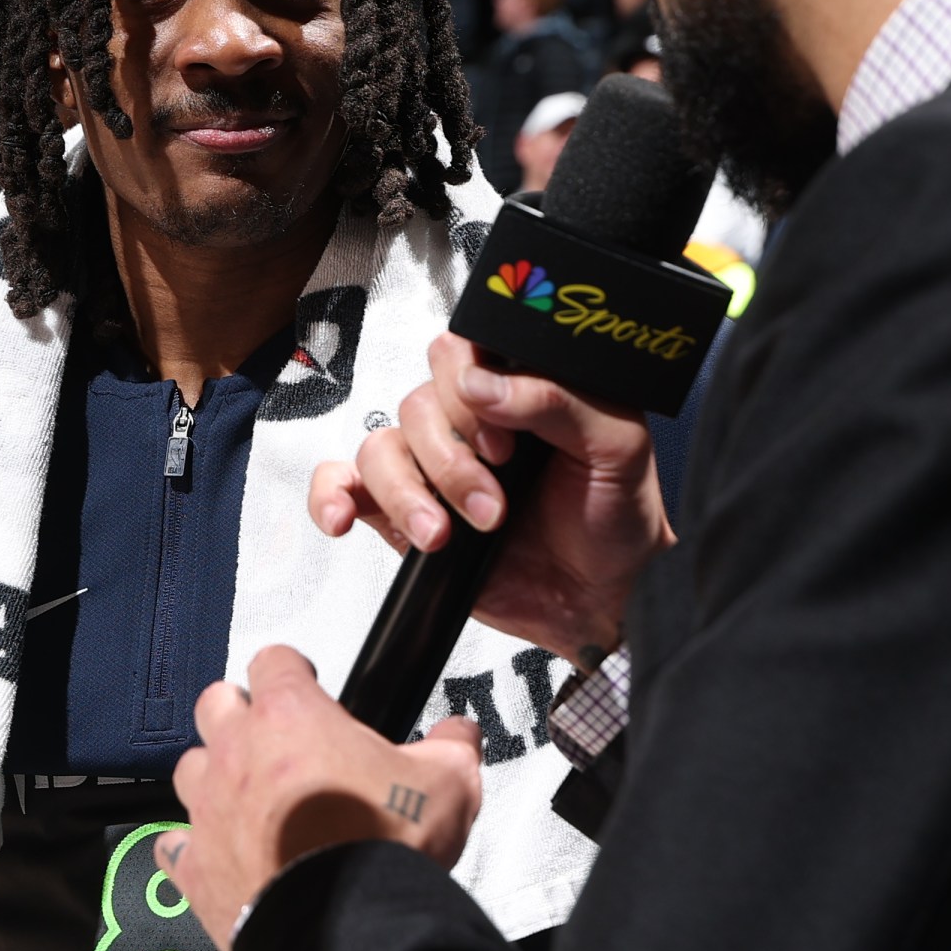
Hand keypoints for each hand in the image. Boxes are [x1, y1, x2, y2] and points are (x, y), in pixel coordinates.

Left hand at [163, 645, 483, 950]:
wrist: (345, 926)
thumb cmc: (382, 850)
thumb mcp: (448, 782)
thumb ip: (452, 746)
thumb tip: (459, 735)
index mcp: (291, 716)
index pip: (274, 659)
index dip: (293, 669)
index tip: (307, 684)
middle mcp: (238, 754)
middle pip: (214, 702)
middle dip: (241, 711)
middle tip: (275, 735)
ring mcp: (210, 810)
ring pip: (189, 767)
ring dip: (214, 774)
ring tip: (249, 794)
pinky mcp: (195, 866)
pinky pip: (173, 844)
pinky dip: (191, 845)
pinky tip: (217, 852)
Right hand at [308, 332, 671, 666]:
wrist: (598, 599)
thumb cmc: (616, 517)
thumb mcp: (618, 446)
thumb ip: (556, 401)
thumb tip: (481, 383)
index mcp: (518, 386)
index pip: (463, 351)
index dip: (470, 390)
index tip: (504, 444)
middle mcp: (469, 420)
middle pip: (417, 402)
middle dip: (450, 461)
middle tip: (493, 507)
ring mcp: (432, 466)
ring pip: (380, 446)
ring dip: (408, 493)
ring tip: (444, 536)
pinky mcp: (401, 512)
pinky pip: (347, 484)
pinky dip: (332, 495)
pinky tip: (343, 518)